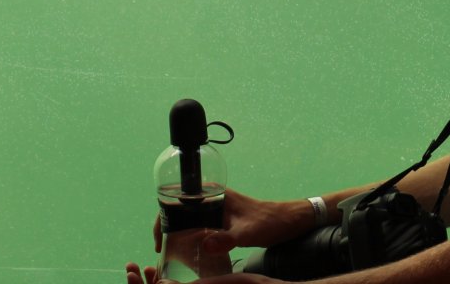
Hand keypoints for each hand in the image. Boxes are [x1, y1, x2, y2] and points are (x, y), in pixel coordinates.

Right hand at [127, 188, 310, 282]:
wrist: (289, 221)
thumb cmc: (271, 223)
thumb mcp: (248, 233)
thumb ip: (227, 240)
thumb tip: (205, 245)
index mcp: (216, 195)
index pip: (178, 200)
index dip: (163, 218)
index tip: (159, 240)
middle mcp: (214, 198)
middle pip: (179, 209)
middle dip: (167, 228)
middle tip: (162, 251)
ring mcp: (217, 208)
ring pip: (188, 217)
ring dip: (177, 232)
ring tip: (171, 253)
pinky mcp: (222, 218)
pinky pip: (198, 224)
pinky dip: (190, 235)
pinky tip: (188, 252)